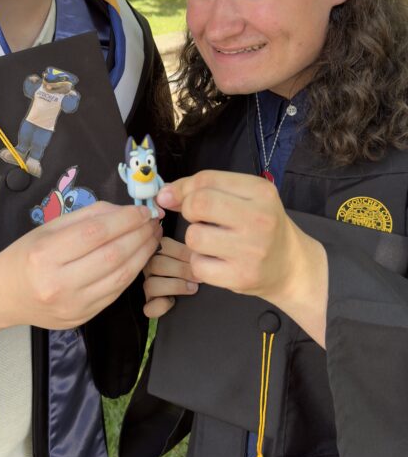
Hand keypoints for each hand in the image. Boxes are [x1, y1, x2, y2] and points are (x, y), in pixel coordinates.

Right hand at [0, 202, 161, 343]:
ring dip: (143, 254)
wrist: (4, 296)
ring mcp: (73, 305)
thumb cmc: (25, 256)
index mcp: (45, 255)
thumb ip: (87, 217)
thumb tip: (124, 210)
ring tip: (152, 237)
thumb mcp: (48, 228)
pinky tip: (139, 257)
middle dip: (140, 235)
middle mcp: (58, 283)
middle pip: (113, 255)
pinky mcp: (83, 318)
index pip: (96, 233)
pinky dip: (132, 272)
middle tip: (153, 222)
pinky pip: (116, 292)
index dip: (125, 219)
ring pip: (121, 277)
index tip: (142, 210)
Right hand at [142, 236, 197, 317]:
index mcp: (158, 250)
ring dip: (175, 286)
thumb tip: (200, 252)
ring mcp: (147, 286)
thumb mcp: (191, 255)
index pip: (163, 246)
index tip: (199, 259)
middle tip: (198, 277)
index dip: (182, 253)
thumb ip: (192, 251)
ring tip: (193, 288)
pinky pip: (149, 308)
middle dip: (181, 270)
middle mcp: (149, 267)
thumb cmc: (191, 268)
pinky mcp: (150, 304)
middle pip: (155, 264)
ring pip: (150, 285)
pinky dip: (161, 305)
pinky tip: (174, 301)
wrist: (191, 290)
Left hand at [156, 172, 327, 346]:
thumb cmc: (262, 227)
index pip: (206, 179)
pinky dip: (200, 263)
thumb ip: (205, 189)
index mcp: (261, 191)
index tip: (175, 197)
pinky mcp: (241, 277)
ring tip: (211, 241)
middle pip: (199, 204)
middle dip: (188, 210)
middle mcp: (259, 219)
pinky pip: (198, 265)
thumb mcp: (245, 197)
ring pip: (194, 236)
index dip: (182, 188)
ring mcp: (252, 250)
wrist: (292, 266)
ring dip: (194, 239)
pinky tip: (216, 260)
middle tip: (198, 219)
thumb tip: (164, 195)